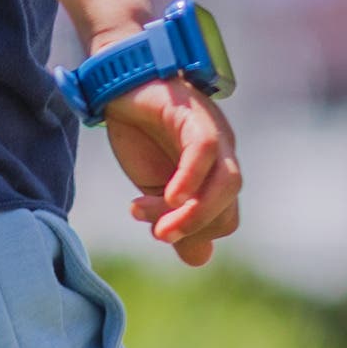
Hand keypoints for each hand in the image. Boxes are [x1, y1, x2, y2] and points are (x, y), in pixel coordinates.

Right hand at [101, 74, 239, 264]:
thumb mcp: (155, 189)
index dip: (194, 234)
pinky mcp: (195, 114)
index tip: (156, 231)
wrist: (117, 87)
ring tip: (161, 223)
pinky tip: (171, 196)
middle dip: (195, 228)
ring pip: (227, 183)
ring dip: (196, 212)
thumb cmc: (140, 134)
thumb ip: (175, 220)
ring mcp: (214, 133)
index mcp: (216, 176)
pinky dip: (192, 179)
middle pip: (229, 208)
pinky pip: (205, 151)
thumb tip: (200, 260)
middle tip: (159, 234)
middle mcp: (224, 156)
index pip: (223, 220)